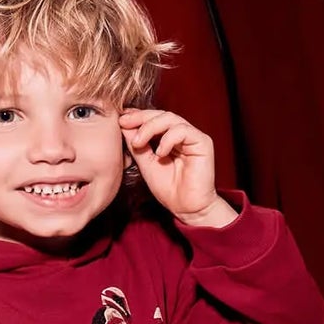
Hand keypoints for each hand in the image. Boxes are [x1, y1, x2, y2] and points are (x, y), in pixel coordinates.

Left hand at [119, 108, 226, 222]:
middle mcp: (182, 134)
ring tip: (138, 143)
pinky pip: (183, 131)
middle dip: (141, 118)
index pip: (153, 118)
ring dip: (150, 127)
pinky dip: (168, 139)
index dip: (137, 116)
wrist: (186, 208)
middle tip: (124, 124)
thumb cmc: (169, 189)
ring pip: (170, 118)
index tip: (120, 120)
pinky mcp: (202, 142)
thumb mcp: (146, 164)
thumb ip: (137, 145)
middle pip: (161, 114)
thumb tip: (124, 125)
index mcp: (169, 137)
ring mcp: (193, 136)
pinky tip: (159, 153)